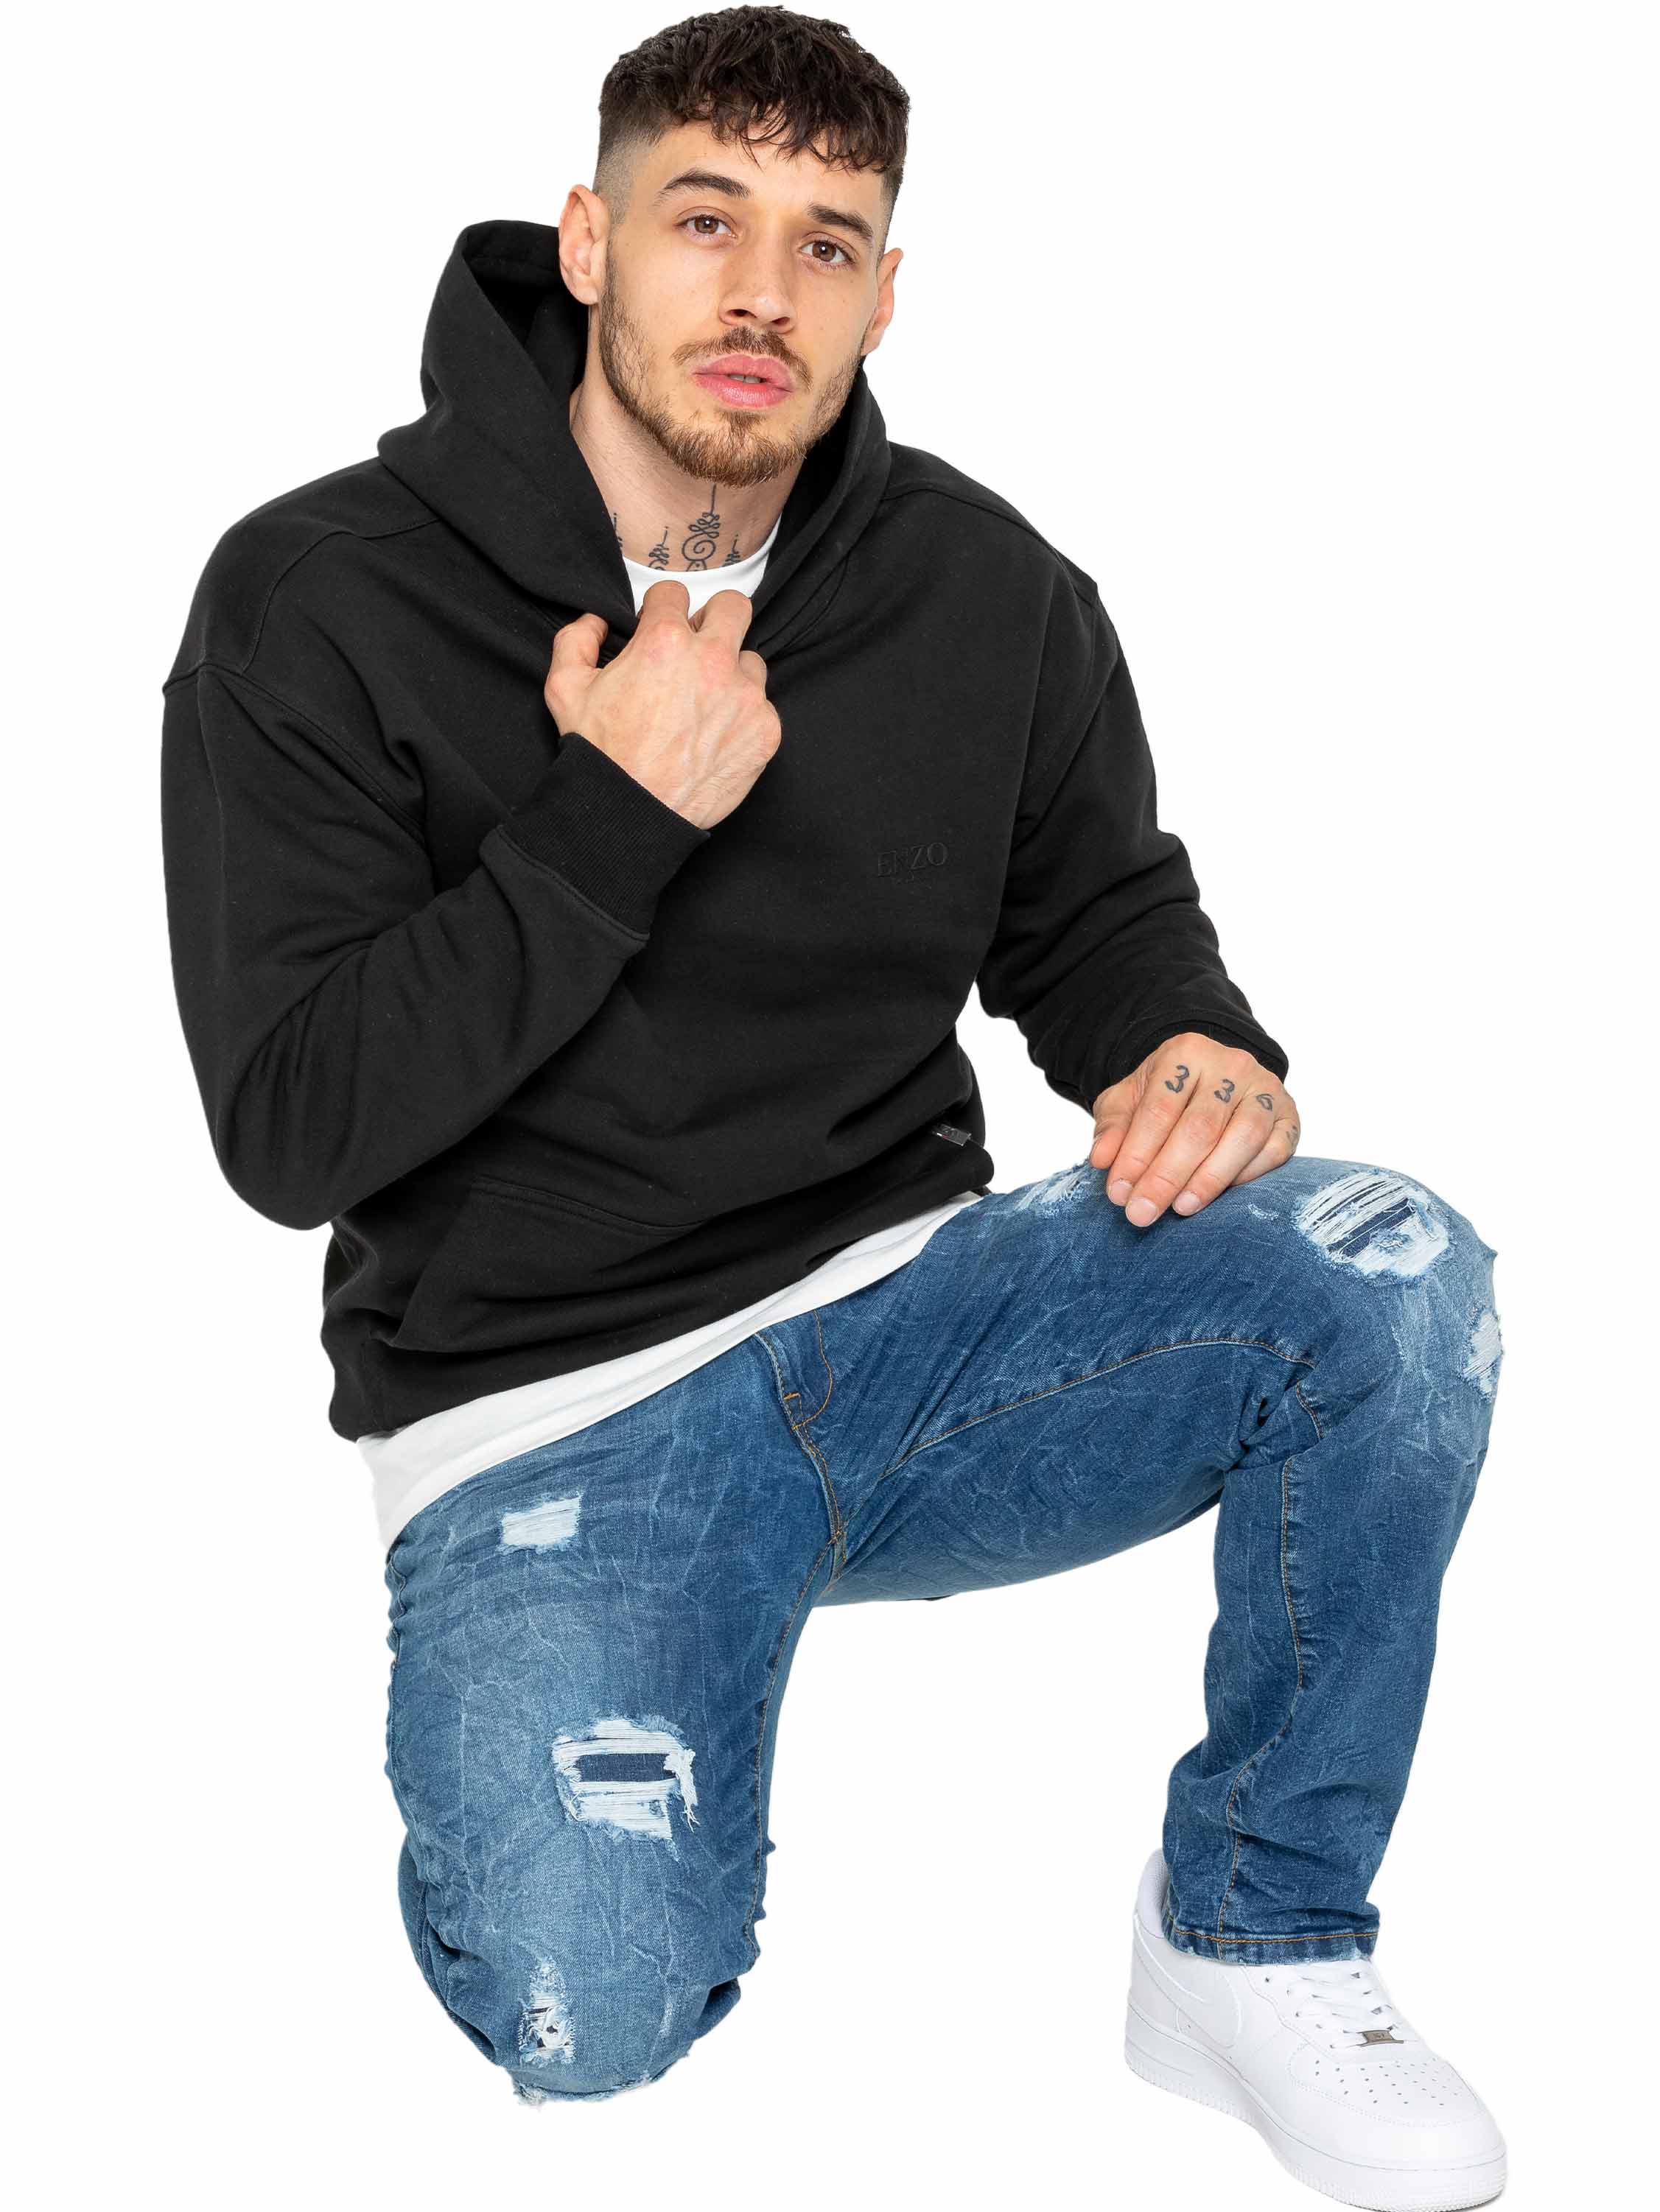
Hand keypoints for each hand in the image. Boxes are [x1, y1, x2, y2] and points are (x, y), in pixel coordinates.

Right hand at [543, 580, 779, 830]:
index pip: (675, 593)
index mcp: (665, 641)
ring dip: (730, 674)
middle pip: (733, 607)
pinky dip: (742, 717)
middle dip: (713, 619)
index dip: (660, 611)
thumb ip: (576, 640)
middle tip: (696, 646)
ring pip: (750, 661)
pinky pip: (762, 707)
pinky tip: (714, 736)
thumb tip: (597, 622)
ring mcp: (745, 696)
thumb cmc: (600, 755)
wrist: (632, 813)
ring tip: (703, 704)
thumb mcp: (565, 688)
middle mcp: (712, 661)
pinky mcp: (765, 730)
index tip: (657, 630)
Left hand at [1088, 1032, 1300, 1227]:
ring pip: (1243, 1137)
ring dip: (1209, 1179)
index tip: (1118, 1193)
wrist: (1211, 1079)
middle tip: (1142, 1213)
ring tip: (1180, 1208)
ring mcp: (1265, 1088)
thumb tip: (1102, 1159)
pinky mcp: (1289, 1115)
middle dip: (1167, 1176)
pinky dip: (1249, 1175)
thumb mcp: (1128, 1101)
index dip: (1136, 1154)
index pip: (1159, 1109)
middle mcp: (1231, 1065)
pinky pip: (1275, 1149)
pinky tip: (1221, 1196)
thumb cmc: (1165, 1096)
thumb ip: (1113, 1127)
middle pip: (1199, 1127)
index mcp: (1185, 1053)